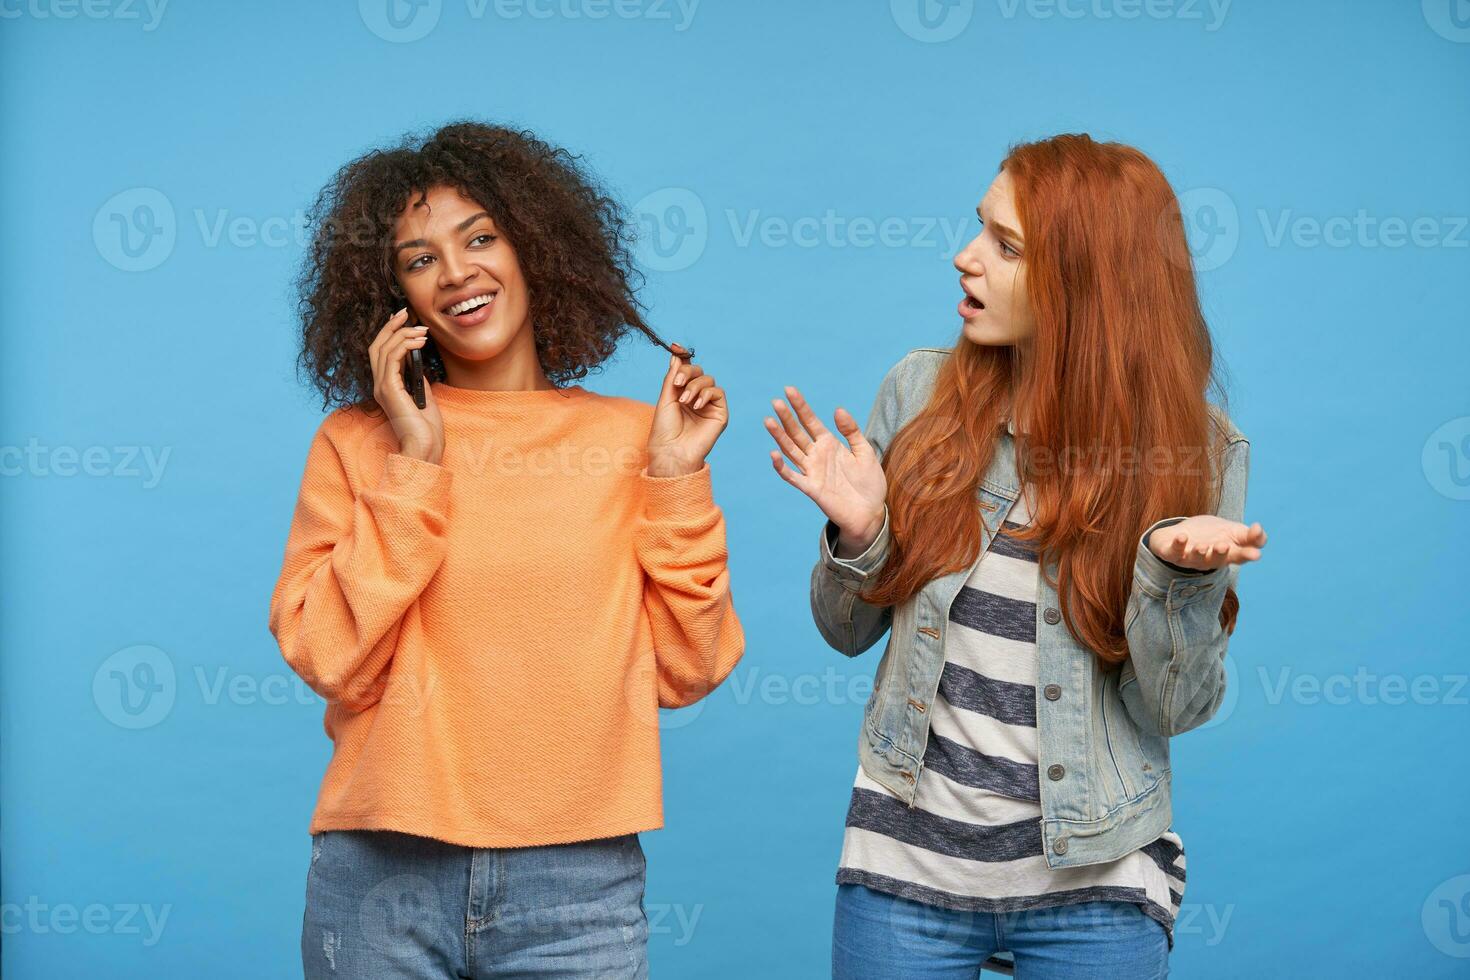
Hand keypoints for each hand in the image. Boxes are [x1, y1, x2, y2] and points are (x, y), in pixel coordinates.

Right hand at [370, 307, 443, 464]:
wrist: (424, 447)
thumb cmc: (426, 427)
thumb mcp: (423, 395)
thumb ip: (416, 378)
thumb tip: (418, 359)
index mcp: (385, 386)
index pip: (380, 352)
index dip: (388, 332)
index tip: (403, 319)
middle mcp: (378, 385)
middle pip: (377, 346)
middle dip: (391, 326)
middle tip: (406, 313)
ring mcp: (381, 387)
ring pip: (383, 349)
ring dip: (403, 334)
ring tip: (422, 330)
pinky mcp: (389, 390)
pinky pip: (392, 359)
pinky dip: (405, 346)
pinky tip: (420, 342)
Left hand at [646, 344, 727, 476]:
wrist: (671, 451)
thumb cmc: (664, 429)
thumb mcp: (665, 398)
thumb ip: (673, 376)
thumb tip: (676, 354)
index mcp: (682, 393)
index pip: (686, 370)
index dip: (683, 357)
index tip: (675, 346)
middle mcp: (696, 397)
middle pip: (699, 372)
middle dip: (688, 372)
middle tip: (677, 383)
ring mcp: (709, 405)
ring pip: (708, 380)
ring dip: (695, 386)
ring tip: (685, 400)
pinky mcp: (720, 413)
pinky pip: (718, 392)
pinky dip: (706, 394)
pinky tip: (696, 405)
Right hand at [764, 386, 886, 552]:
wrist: (871, 512)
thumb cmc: (869, 483)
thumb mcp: (865, 452)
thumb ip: (851, 431)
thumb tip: (838, 409)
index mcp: (829, 444)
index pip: (810, 421)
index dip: (800, 406)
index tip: (789, 390)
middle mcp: (817, 455)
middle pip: (797, 433)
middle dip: (787, 417)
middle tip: (776, 401)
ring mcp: (812, 471)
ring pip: (791, 450)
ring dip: (779, 437)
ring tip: (769, 421)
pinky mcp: (811, 488)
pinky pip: (793, 477)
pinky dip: (782, 467)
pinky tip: (774, 454)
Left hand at [1147, 515, 1266, 570]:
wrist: (1179, 534)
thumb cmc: (1210, 535)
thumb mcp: (1233, 532)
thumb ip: (1249, 535)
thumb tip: (1259, 528)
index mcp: (1227, 554)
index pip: (1240, 556)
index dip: (1247, 555)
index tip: (1256, 554)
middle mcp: (1209, 559)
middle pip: (1217, 560)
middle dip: (1220, 554)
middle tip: (1224, 546)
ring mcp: (1190, 557)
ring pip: (1196, 559)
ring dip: (1199, 553)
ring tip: (1202, 546)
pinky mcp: (1172, 553)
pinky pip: (1174, 551)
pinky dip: (1178, 545)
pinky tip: (1182, 536)